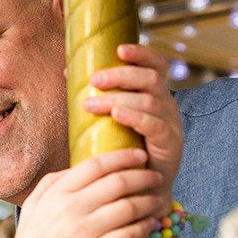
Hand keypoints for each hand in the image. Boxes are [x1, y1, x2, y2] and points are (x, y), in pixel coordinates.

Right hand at [0, 148, 161, 237]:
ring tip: (158, 200)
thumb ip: (54, 182)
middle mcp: (70, 208)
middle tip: (156, 177)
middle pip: (118, 182)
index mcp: (57, 192)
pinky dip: (144, 227)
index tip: (140, 155)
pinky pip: (126, 236)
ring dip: (149, 202)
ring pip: (127, 208)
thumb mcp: (34, 204)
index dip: (123, 156)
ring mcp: (81, 232)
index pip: (96, 164)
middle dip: (144, 176)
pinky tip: (151, 224)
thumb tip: (82, 167)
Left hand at [83, 44, 183, 197]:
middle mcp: (166, 104)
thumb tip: (67, 72)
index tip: (119, 48)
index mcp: (154, 94)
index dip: (141, 53)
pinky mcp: (170, 144)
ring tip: (91, 103)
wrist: (143, 188)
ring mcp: (170, 123)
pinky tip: (116, 115)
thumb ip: (96, 96)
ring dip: (117, 98)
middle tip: (94, 79)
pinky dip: (134, 117)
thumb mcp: (112, 118)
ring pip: (149, 100)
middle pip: (151, 78)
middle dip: (121, 75)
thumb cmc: (124, 149)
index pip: (156, 65)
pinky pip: (154, 124)